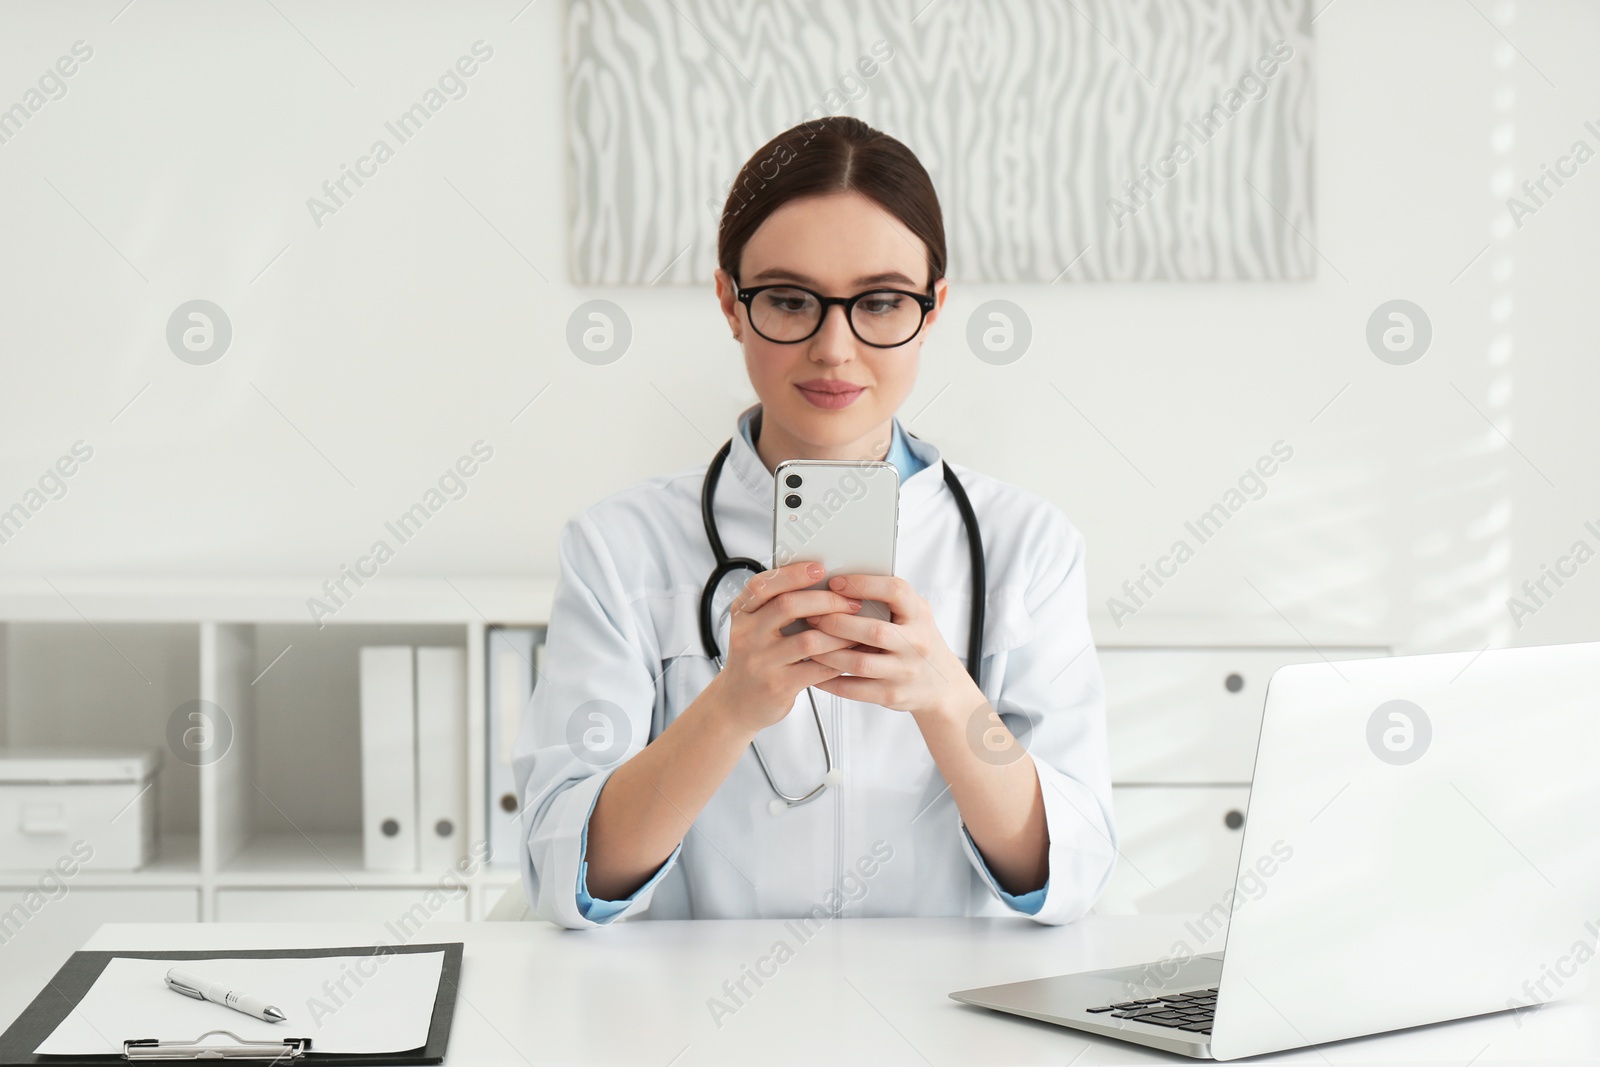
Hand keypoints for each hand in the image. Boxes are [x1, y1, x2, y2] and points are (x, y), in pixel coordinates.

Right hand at [708, 561, 865, 735]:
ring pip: (808, 640)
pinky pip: (817, 669)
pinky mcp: (778, 685)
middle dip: (826, 600)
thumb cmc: (753, 659)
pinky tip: (850, 653)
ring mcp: (761, 662)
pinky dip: (839, 659)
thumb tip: (821, 583)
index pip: (763, 585)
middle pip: (788, 606)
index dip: (793, 574)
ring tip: (857, 628)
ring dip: (839, 632)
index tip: (819, 569)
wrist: (735, 702)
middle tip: (850, 601)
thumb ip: (776, 606)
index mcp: (742, 614)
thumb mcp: (753, 628)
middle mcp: (747, 635)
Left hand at [805, 574, 975, 717]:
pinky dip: (829, 680)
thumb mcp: (914, 614)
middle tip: (813, 616)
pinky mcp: (891, 695)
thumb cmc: (918, 641)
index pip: (895, 592)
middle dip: (837, 623)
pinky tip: (814, 670)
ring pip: (860, 663)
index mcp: (919, 615)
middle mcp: (916, 643)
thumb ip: (887, 599)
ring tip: (808, 642)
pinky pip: (854, 689)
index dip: (864, 584)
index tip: (836, 582)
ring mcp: (904, 672)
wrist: (941, 684)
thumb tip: (841, 583)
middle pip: (873, 631)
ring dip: (828, 653)